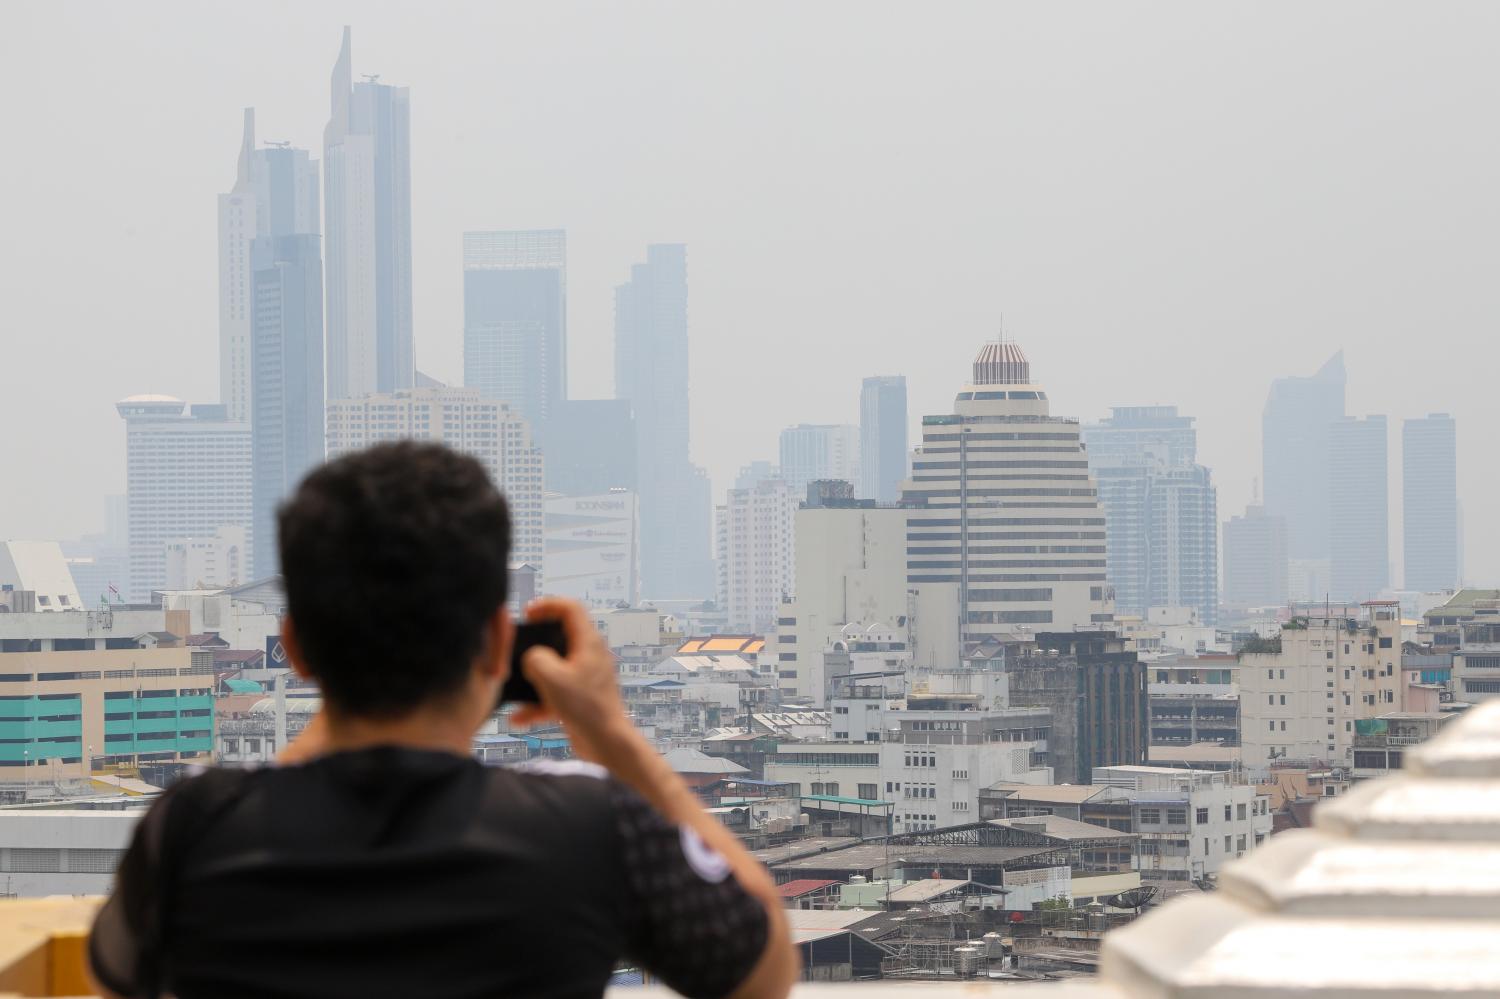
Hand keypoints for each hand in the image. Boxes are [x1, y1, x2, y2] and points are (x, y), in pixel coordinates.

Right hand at [509, 597, 637, 763]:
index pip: (571, 609)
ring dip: (534, 678)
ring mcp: (586, 677)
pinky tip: (519, 718)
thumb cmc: (585, 707)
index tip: (528, 613)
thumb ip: (535, 658)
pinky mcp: (581, 697)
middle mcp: (589, 656)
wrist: (606, 743)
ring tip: (514, 686)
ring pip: (555, 668)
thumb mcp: (551, 677)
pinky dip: (539, 702)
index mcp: (588, 643)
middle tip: (517, 647)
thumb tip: (532, 657)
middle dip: (536, 643)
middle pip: (561, 637)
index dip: (548, 605)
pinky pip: (555, 693)